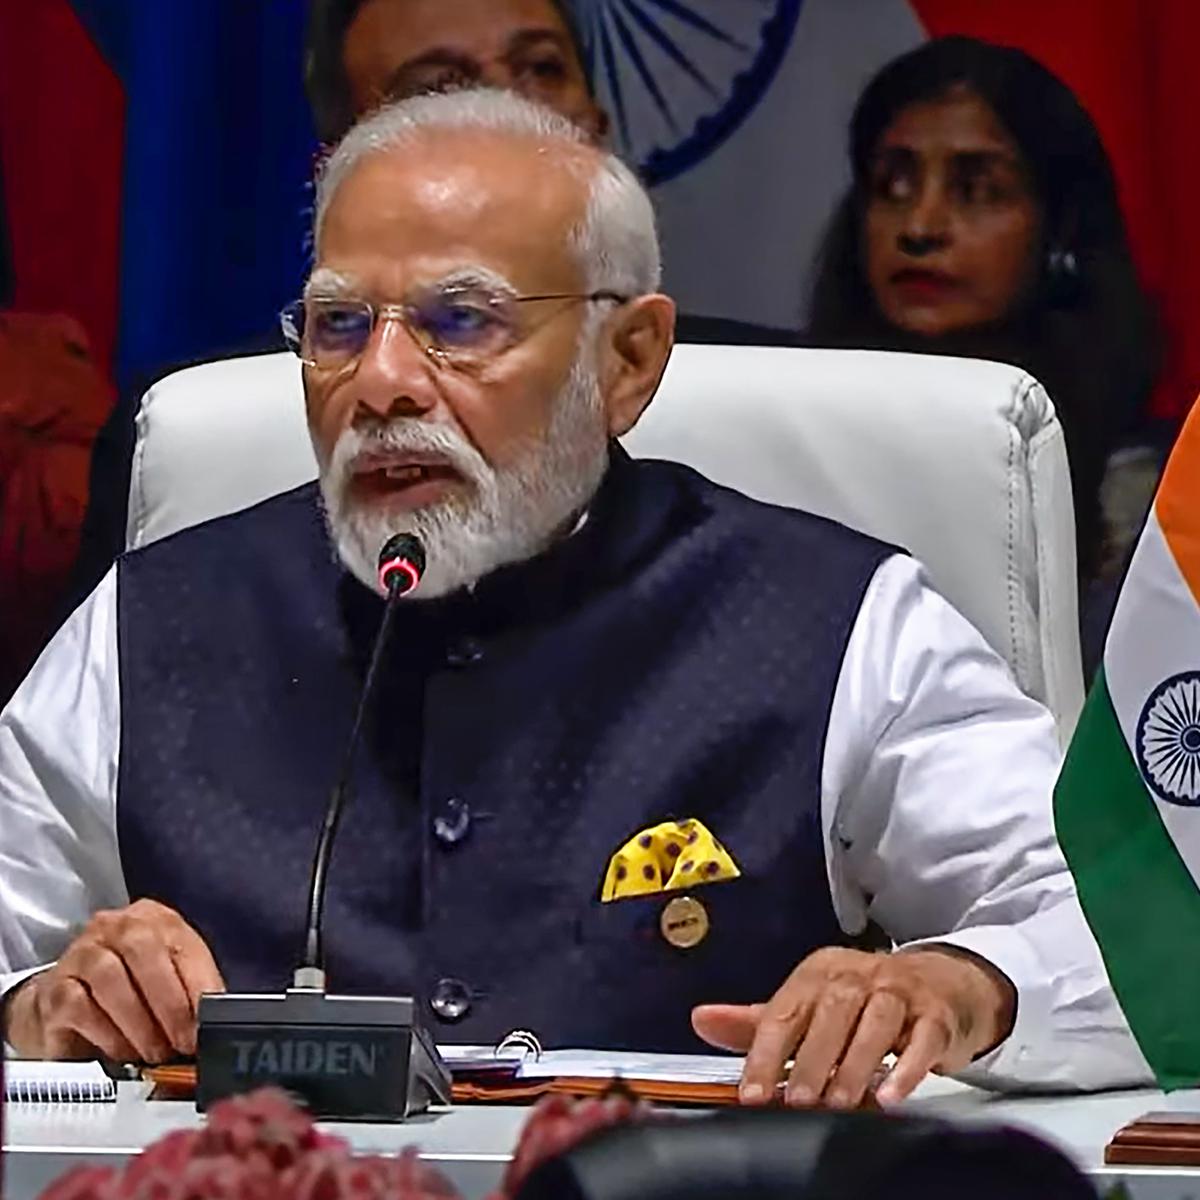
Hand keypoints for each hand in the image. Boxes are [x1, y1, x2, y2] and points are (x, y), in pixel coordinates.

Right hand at [5, 899, 224, 1061]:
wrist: (68, 1008)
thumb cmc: (132, 993)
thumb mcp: (170, 984)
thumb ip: (193, 994)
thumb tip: (218, 1021)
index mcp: (153, 919)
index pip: (181, 943)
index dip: (198, 983)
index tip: (207, 1021)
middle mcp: (114, 927)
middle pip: (143, 950)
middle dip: (169, 1002)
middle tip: (183, 1041)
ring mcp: (80, 954)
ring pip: (109, 978)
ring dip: (139, 1022)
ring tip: (155, 1052)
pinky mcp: (54, 989)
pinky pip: (80, 1007)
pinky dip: (108, 1034)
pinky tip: (123, 1052)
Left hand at [692, 945, 1014, 1108]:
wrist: (940, 984)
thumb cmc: (863, 1000)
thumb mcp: (809, 1005)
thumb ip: (758, 1020)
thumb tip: (702, 1020)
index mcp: (818, 972)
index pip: (785, 1010)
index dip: (765, 1053)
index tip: (752, 1093)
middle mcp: (857, 974)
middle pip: (830, 1012)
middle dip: (811, 1058)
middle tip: (798, 1100)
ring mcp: (899, 991)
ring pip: (875, 1022)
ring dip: (855, 1063)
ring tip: (840, 1102)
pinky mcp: (935, 1014)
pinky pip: (921, 1039)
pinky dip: (907, 1067)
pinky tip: (891, 1096)